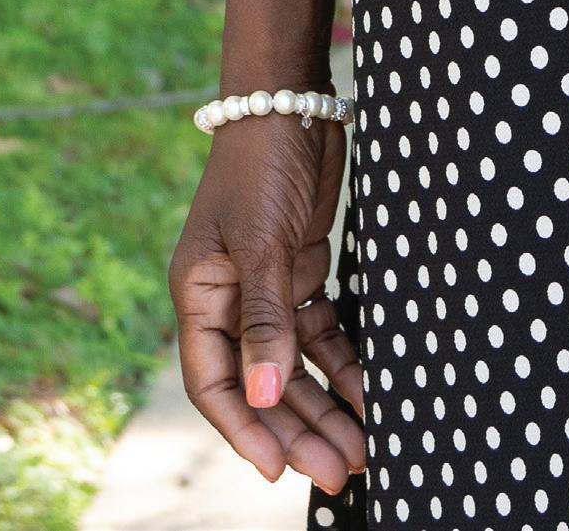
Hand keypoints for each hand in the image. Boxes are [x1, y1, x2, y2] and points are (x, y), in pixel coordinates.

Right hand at [168, 115, 366, 491]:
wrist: (293, 98)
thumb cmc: (262, 164)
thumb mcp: (261, 243)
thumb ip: (265, 319)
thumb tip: (264, 397)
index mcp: (198, 295)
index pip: (214, 382)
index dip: (244, 429)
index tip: (276, 471)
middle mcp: (228, 298)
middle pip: (262, 382)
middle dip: (298, 429)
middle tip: (339, 470)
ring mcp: (265, 286)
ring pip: (294, 365)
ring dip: (324, 405)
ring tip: (361, 449)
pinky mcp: (300, 270)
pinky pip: (320, 332)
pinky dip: (343, 363)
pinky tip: (370, 393)